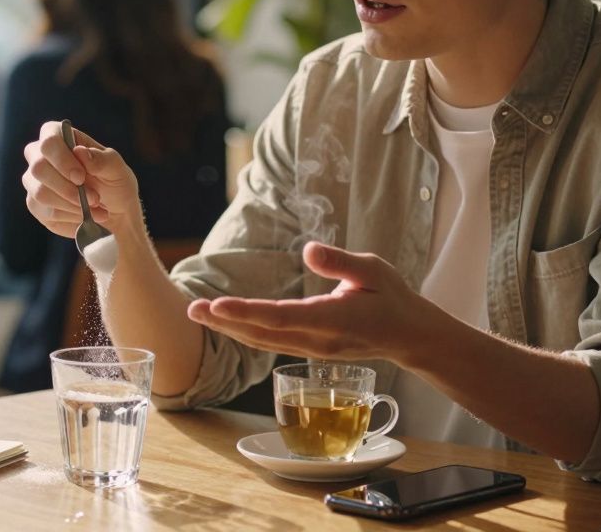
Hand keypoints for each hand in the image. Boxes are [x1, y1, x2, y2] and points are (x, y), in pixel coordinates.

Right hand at [21, 120, 141, 238]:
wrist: (114, 212)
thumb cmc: (114, 182)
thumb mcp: (117, 170)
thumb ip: (102, 159)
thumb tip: (80, 152)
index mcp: (60, 137)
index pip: (49, 141)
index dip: (62, 159)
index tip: (81, 177)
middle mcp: (40, 156)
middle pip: (38, 168)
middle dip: (68, 188)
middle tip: (94, 198)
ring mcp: (34, 181)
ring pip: (40, 193)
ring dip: (72, 205)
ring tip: (95, 208)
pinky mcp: (35, 204)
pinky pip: (45, 212)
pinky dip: (70, 217)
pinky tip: (85, 216)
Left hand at [185, 242, 444, 364]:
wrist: (409, 336)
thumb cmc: (392, 297)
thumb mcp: (374, 270)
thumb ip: (341, 262)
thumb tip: (308, 250)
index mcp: (333, 319)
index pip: (281, 318)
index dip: (246, 313)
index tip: (216, 306)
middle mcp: (317, 340)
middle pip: (262, 334)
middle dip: (224, 322)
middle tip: (191, 309)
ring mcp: (312, 349)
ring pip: (262, 341)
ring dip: (229, 328)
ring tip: (199, 313)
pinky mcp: (309, 349)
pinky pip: (270, 342)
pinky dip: (244, 332)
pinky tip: (226, 322)